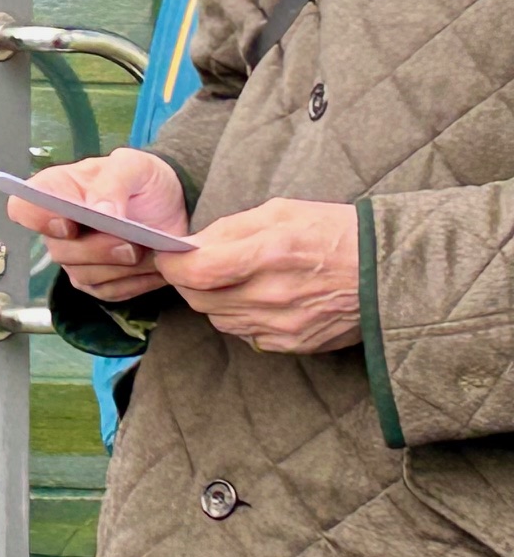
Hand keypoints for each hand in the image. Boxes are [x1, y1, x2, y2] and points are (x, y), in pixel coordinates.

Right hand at [7, 147, 188, 303]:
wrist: (175, 206)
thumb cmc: (145, 180)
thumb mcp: (134, 166)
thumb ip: (113, 183)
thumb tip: (99, 211)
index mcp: (57, 191)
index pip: (23, 208)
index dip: (37, 219)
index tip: (68, 224)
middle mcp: (58, 227)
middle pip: (57, 250)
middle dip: (97, 249)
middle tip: (130, 242)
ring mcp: (76, 258)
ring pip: (83, 275)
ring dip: (119, 267)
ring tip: (147, 250)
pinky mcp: (97, 282)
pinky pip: (107, 291)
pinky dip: (134, 281)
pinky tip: (152, 265)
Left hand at [155, 198, 359, 353]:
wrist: (389, 272)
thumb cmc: (334, 232)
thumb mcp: (281, 212)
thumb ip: (230, 229)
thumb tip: (191, 245)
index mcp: (270, 253)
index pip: (197, 271)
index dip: (172, 264)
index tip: (168, 255)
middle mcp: (274, 295)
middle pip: (199, 299)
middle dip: (187, 281)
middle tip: (194, 266)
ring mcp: (284, 325)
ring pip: (218, 319)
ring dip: (212, 300)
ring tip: (228, 279)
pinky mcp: (294, 344)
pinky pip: (246, 334)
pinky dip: (239, 317)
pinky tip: (255, 298)